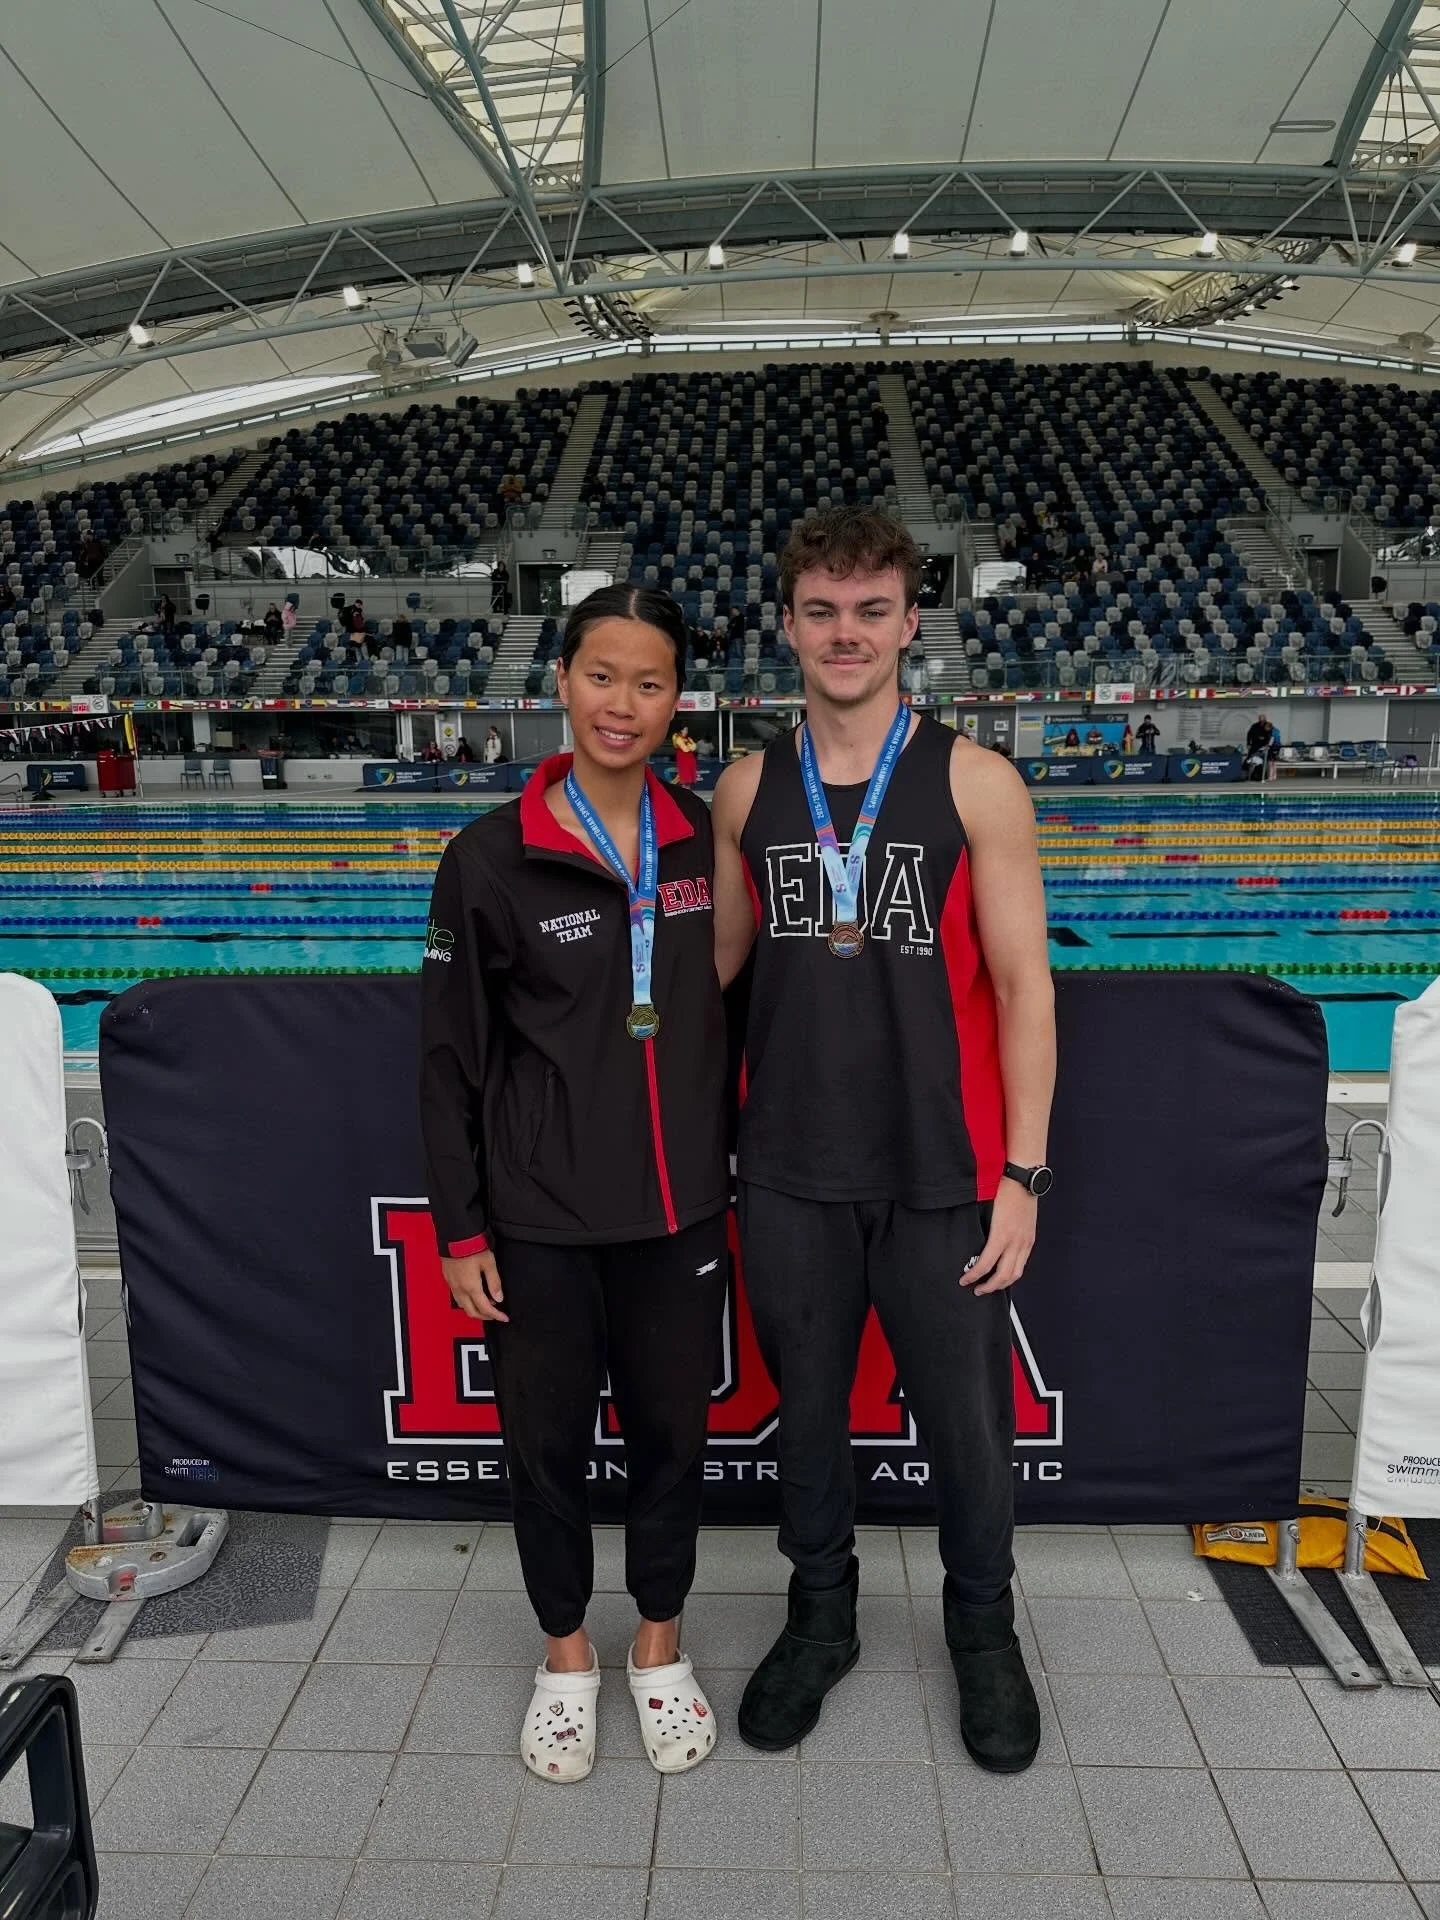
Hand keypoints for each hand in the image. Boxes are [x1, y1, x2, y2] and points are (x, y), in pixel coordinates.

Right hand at [440, 1249, 508, 1321]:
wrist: (454, 1236)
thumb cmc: (472, 1247)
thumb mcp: (489, 1263)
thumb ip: (494, 1282)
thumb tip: (499, 1298)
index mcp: (471, 1287)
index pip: (485, 1308)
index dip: (496, 1315)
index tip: (504, 1318)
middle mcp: (459, 1289)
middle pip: (472, 1312)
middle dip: (485, 1316)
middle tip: (496, 1314)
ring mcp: (452, 1285)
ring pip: (463, 1306)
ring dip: (475, 1309)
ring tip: (486, 1304)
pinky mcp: (448, 1279)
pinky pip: (457, 1297)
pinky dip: (467, 1301)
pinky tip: (474, 1294)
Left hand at [963, 1180, 1036, 1296]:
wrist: (1024, 1178)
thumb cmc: (1003, 1189)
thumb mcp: (986, 1209)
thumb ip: (980, 1228)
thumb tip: (969, 1244)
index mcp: (1001, 1235)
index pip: (986, 1264)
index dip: (974, 1276)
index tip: (963, 1280)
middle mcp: (1016, 1242)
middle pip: (1003, 1275)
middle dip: (988, 1286)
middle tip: (975, 1290)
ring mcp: (1026, 1242)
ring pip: (1016, 1273)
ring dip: (1002, 1284)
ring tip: (990, 1286)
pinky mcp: (1030, 1239)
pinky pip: (1022, 1263)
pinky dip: (1012, 1273)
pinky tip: (1003, 1273)